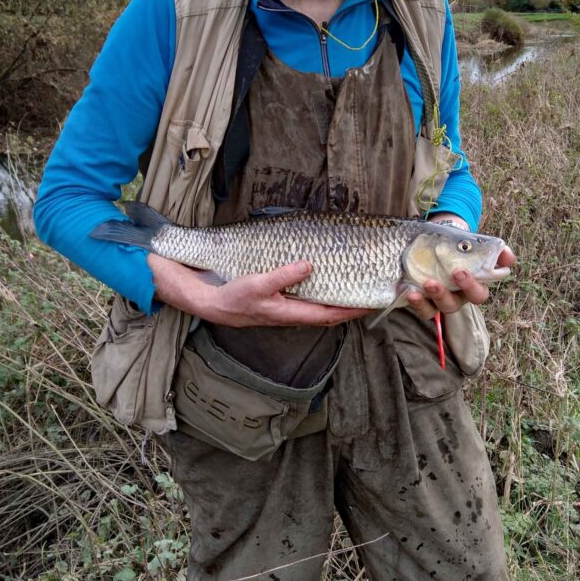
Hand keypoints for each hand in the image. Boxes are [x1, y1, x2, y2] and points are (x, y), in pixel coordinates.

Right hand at [148, 253, 369, 327]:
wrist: (206, 300)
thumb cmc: (230, 297)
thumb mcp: (256, 284)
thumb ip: (283, 276)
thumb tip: (308, 266)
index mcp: (288, 313)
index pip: (329, 314)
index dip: (352, 310)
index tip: (373, 303)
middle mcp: (290, 313)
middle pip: (328, 312)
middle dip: (350, 305)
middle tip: (372, 292)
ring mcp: (284, 307)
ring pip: (318, 305)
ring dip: (337, 298)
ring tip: (355, 286)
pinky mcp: (277, 299)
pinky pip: (306, 298)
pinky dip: (320, 291)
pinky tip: (324, 280)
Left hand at [405, 245, 515, 319]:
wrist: (437, 240)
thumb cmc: (459, 244)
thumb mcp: (475, 242)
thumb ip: (493, 248)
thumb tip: (508, 257)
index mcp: (472, 286)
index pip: (478, 294)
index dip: (472, 286)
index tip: (460, 272)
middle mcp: (456, 296)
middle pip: (454, 305)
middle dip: (447, 294)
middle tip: (436, 281)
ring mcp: (438, 300)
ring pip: (437, 308)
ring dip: (432, 298)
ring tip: (426, 284)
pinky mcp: (423, 300)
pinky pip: (422, 309)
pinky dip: (417, 303)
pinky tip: (411, 292)